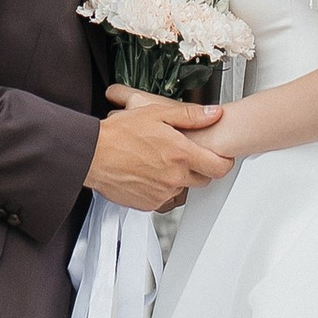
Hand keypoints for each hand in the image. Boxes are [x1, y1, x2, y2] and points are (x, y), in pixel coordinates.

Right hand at [86, 87, 231, 209]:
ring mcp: (162, 192)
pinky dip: (161, 187)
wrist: (92, 155)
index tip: (222, 158)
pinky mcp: (149, 203)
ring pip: (183, 188)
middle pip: (204, 179)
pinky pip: (164, 197)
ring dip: (178, 177)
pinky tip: (149, 172)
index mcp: (180, 153)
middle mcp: (174, 176)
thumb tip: (214, 113)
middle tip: (185, 155)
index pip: (219, 166)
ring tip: (160, 161)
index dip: (224, 162)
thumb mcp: (156, 113)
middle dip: (200, 168)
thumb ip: (190, 115)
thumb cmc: (119, 134)